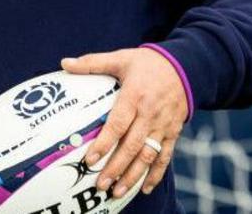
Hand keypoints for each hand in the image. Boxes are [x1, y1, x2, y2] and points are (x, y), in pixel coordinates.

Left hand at [61, 48, 188, 197]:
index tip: (90, 159)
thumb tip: (64, 63)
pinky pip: (165, 156)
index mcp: (135, 95)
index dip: (104, 143)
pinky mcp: (173, 132)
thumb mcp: (121, 58)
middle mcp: (150, 113)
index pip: (118, 124)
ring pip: (148, 155)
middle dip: (116, 167)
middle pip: (132, 146)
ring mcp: (163, 125)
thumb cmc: (148, 64)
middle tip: (100, 184)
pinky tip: (145, 188)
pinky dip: (156, 174)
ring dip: (133, 176)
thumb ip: (92, 63)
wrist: (187, 66)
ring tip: (117, 191)